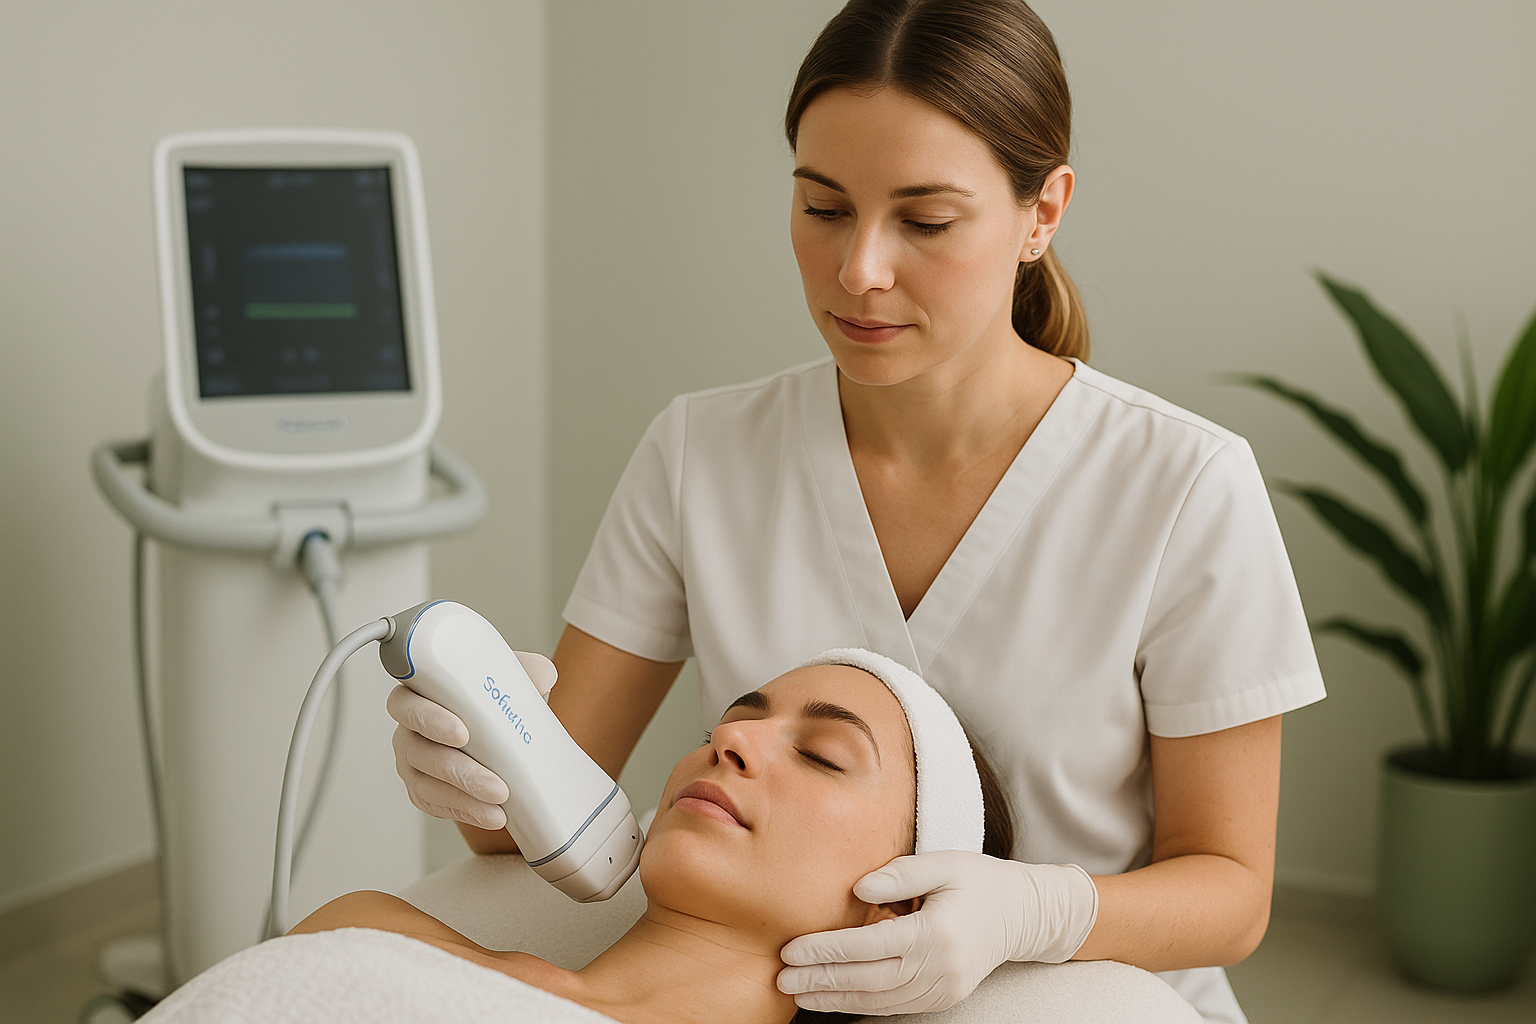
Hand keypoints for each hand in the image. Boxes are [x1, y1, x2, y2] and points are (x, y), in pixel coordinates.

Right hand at [386, 650, 557, 829]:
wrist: (502, 731)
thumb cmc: (492, 701)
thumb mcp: (507, 679)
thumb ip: (523, 671)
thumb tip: (542, 675)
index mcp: (419, 695)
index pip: (406, 704)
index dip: (428, 718)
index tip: (462, 733)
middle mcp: (409, 730)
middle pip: (419, 751)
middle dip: (456, 767)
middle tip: (492, 780)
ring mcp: (413, 764)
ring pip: (429, 784)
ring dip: (467, 794)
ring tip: (501, 799)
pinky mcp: (424, 792)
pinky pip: (440, 805)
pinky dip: (468, 811)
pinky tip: (494, 815)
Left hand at [777, 850, 1097, 1014]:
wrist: (1024, 915)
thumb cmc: (979, 881)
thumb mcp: (944, 863)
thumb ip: (901, 874)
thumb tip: (858, 888)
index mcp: (937, 932)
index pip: (869, 946)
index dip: (827, 950)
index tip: (792, 949)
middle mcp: (939, 968)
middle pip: (868, 980)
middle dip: (821, 981)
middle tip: (782, 979)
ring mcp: (943, 989)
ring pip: (879, 1000)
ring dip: (835, 998)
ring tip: (799, 993)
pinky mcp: (943, 998)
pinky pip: (895, 1006)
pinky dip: (861, 1004)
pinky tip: (834, 997)